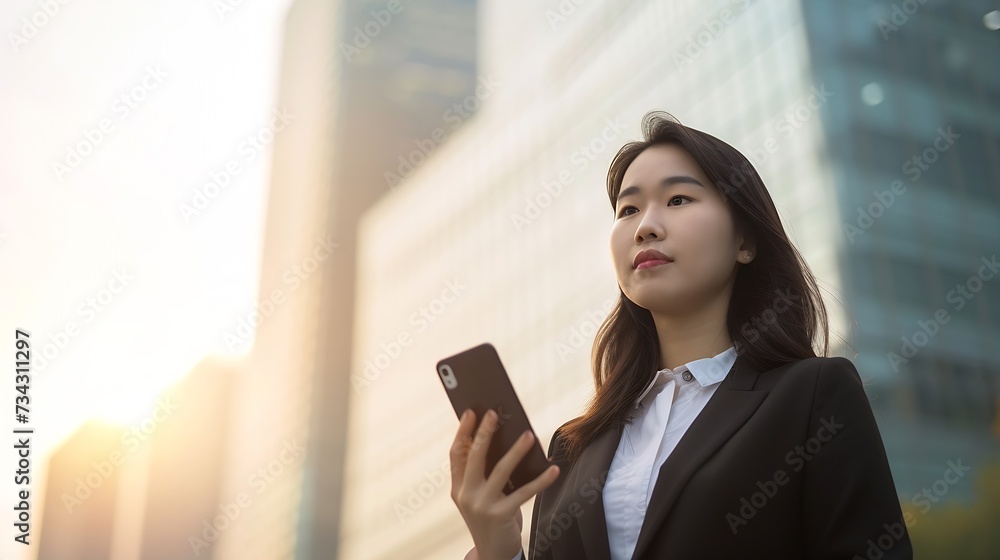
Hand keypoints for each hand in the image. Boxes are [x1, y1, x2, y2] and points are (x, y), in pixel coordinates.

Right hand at [450, 408, 559, 559]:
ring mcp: (482, 505)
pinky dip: (541, 480)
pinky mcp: (501, 515)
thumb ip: (484, 474)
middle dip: (484, 433)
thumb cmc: (490, 518)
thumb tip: (505, 441)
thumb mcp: (479, 497)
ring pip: (500, 471)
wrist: (492, 554)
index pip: (456, 454)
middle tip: (494, 413)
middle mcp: (466, 495)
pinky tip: (553, 469)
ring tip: (529, 434)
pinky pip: (525, 493)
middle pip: (475, 457)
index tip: (470, 412)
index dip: (462, 432)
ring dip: (516, 451)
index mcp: (458, 488)